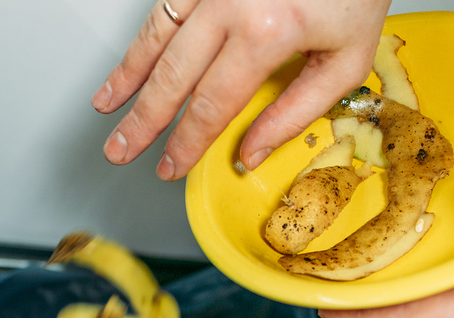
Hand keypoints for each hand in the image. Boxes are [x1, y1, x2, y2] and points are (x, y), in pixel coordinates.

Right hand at [92, 0, 392, 180]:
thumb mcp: (346, 60)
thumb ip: (297, 111)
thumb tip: (253, 152)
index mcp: (268, 32)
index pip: (212, 105)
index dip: (186, 142)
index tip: (169, 166)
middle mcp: (231, 3)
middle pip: (172, 77)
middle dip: (142, 121)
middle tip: (121, 151)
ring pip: (156, 38)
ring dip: (126, 78)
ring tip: (107, 110)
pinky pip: (164, 8)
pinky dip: (140, 40)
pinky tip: (128, 63)